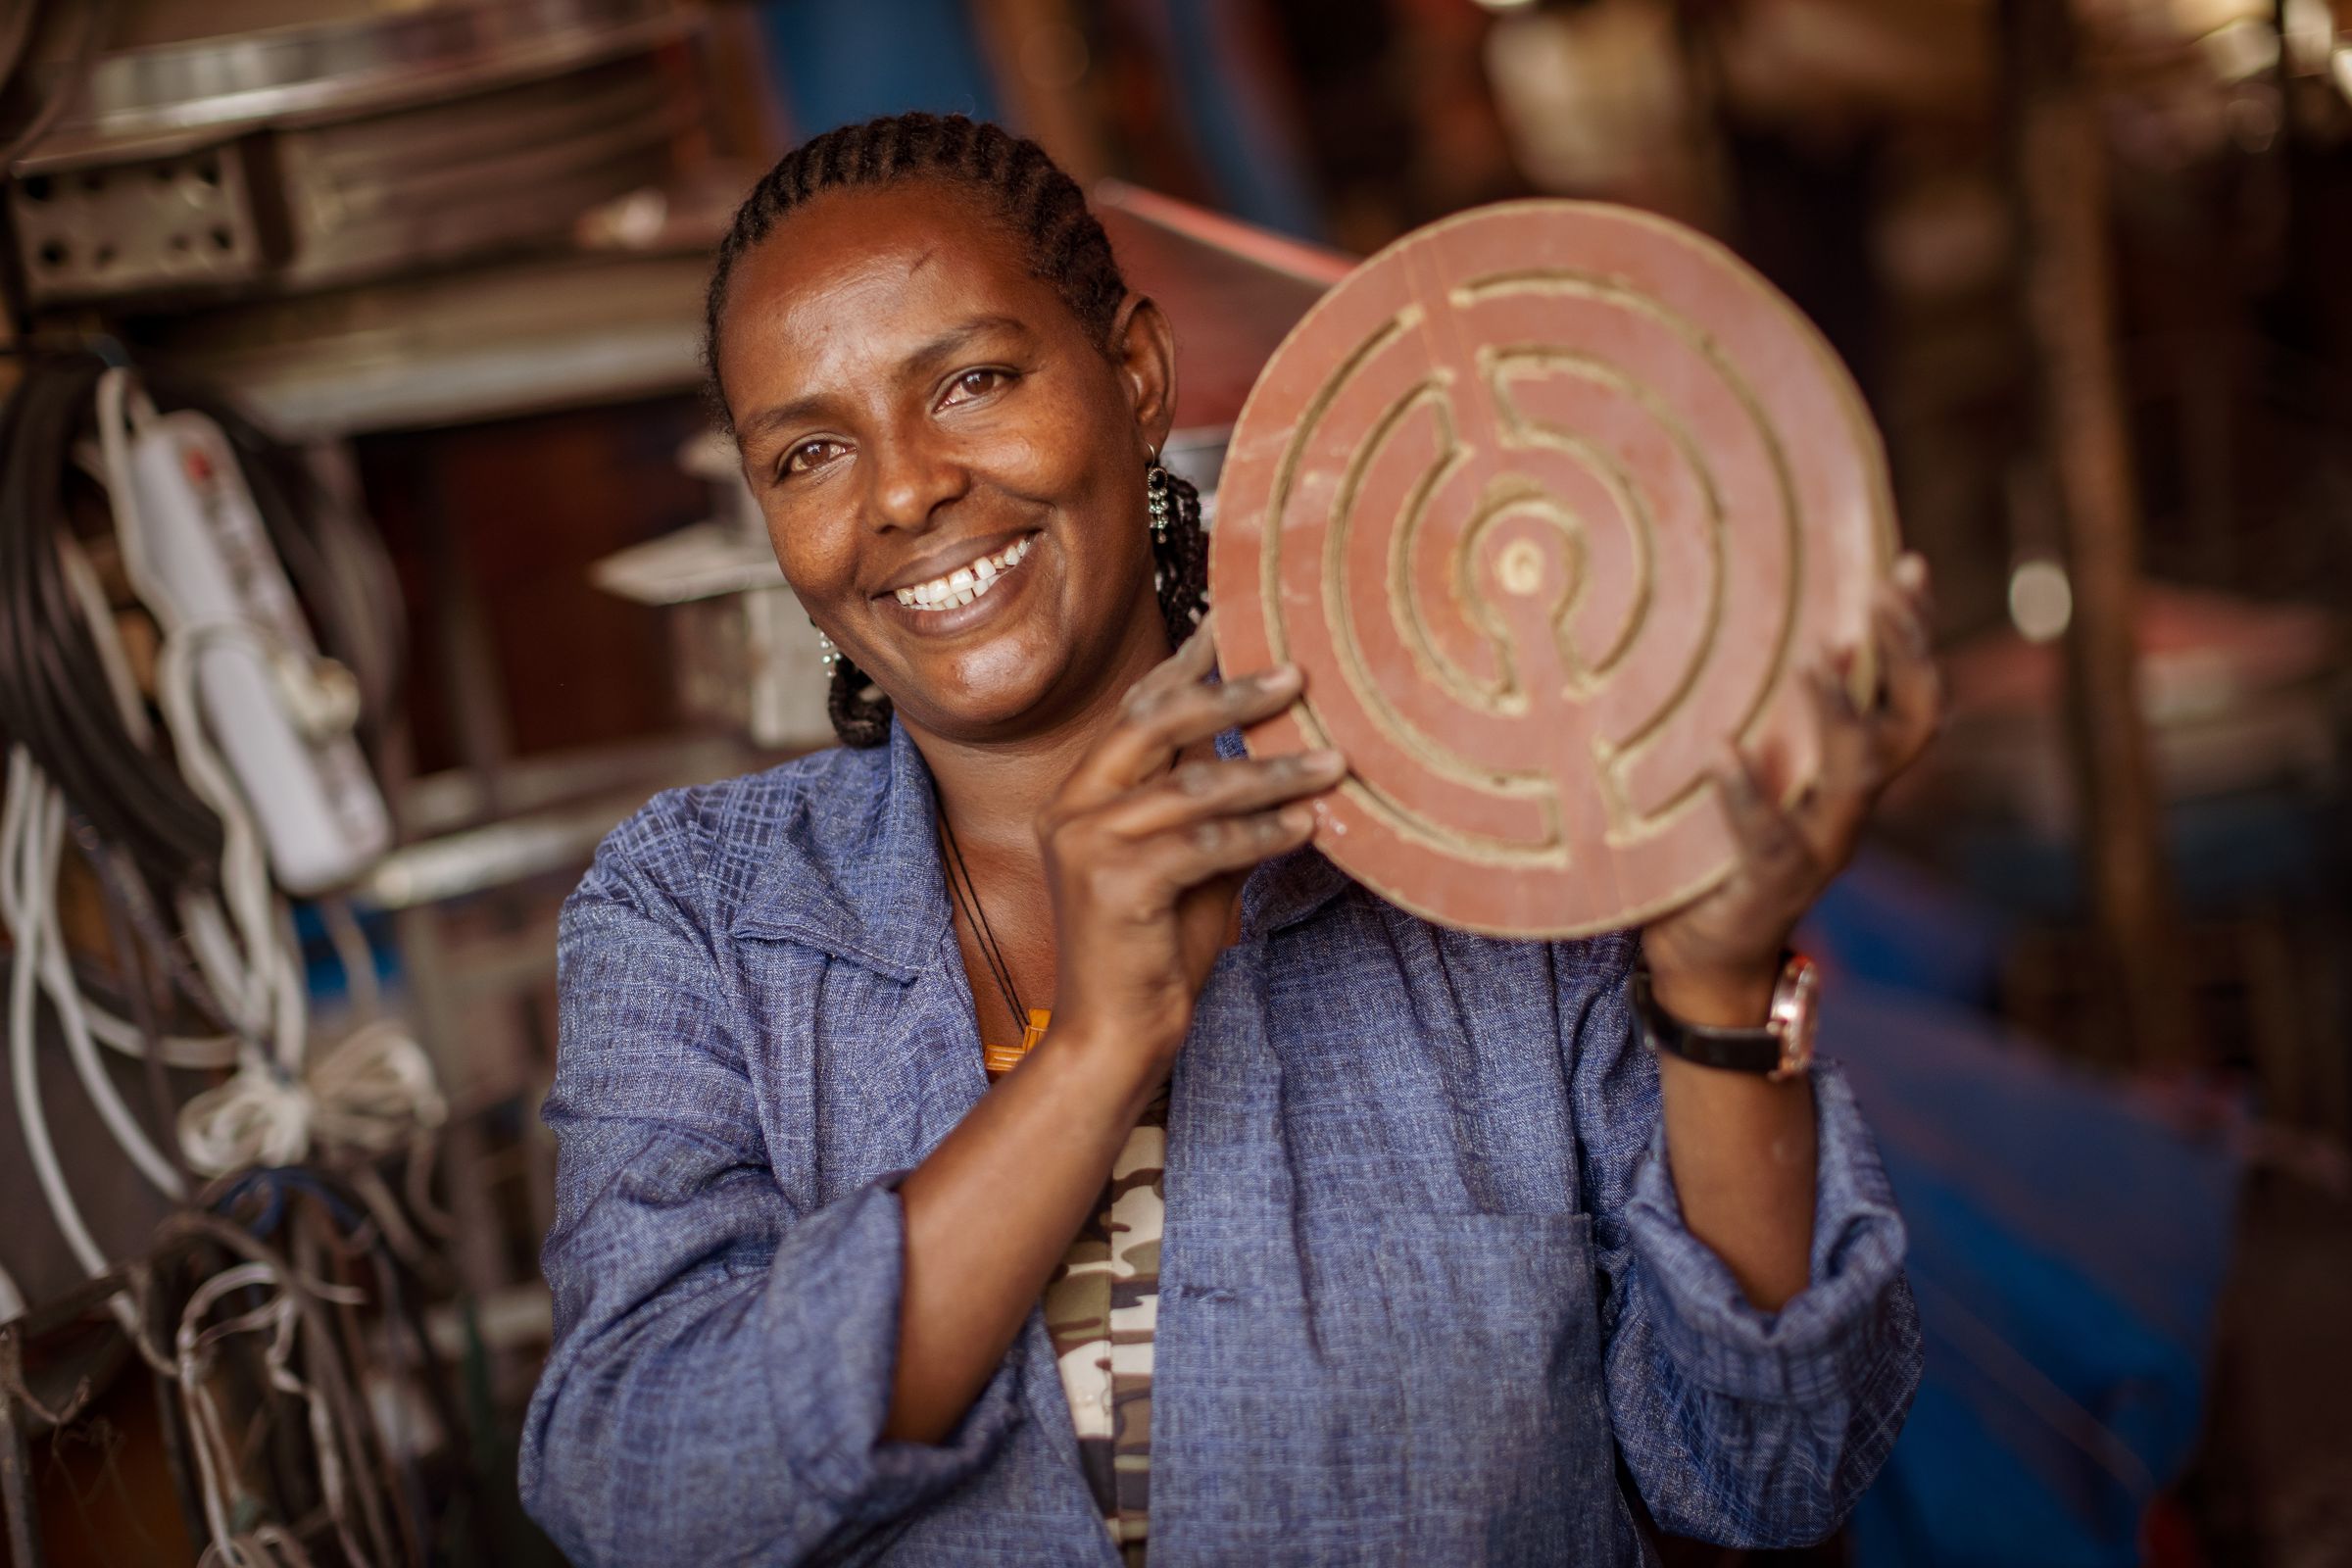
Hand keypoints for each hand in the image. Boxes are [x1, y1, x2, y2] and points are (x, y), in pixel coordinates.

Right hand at [1038, 613, 1346, 1058]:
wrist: (1114, 1035)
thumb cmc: (1155, 950)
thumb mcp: (1193, 865)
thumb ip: (1222, 810)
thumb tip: (1295, 758)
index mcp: (1081, 791)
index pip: (1138, 707)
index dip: (1190, 662)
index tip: (1240, 621)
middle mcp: (1071, 806)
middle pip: (1156, 722)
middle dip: (1232, 694)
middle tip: (1299, 674)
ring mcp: (1085, 844)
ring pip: (1192, 786)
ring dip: (1272, 773)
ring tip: (1335, 763)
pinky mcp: (1112, 886)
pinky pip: (1204, 844)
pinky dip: (1262, 834)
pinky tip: (1308, 825)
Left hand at [1640, 553, 1942, 1024]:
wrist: (1704, 958)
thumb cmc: (1716, 842)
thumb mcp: (1741, 765)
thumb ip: (1745, 708)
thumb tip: (1703, 611)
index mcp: (1848, 771)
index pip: (1909, 693)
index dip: (1917, 633)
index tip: (1907, 566)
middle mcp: (1849, 806)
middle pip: (1910, 724)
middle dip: (1905, 654)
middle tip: (1882, 593)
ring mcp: (1818, 849)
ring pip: (1859, 777)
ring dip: (1841, 714)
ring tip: (1813, 659)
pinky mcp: (1770, 887)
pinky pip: (1770, 838)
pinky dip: (1747, 793)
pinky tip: (1721, 750)